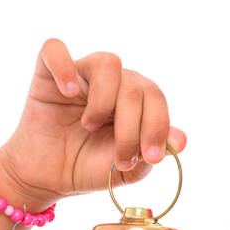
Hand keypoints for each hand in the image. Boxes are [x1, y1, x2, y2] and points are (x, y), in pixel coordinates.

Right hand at [0, 38, 187, 209]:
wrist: (50, 179)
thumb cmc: (89, 168)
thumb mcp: (130, 168)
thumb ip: (154, 151)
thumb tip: (181, 140)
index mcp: (134, 100)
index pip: (155, 97)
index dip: (157, 126)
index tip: (150, 158)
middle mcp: (111, 82)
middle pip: (135, 86)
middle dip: (132, 127)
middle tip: (120, 157)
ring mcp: (80, 74)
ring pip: (108, 62)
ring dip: (104, 102)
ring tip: (89, 126)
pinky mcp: (47, 73)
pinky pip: (54, 49)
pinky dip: (63, 68)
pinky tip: (68, 94)